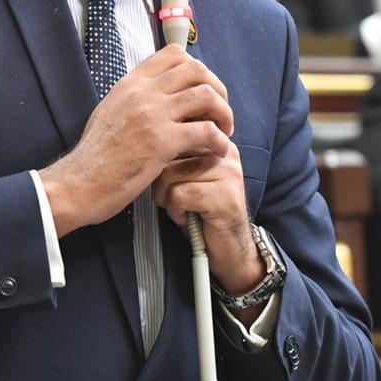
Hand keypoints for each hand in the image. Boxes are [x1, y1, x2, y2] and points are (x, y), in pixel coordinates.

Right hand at [39, 45, 232, 237]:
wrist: (79, 183)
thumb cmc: (95, 155)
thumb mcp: (111, 111)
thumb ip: (135, 98)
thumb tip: (159, 93)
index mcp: (131, 83)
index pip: (173, 53)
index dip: (196, 68)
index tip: (202, 89)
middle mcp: (143, 93)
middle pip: (196, 69)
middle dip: (218, 88)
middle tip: (220, 111)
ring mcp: (153, 116)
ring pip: (206, 95)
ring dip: (223, 113)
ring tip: (224, 131)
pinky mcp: (162, 143)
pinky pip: (206, 131)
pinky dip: (220, 141)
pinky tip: (218, 151)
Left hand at [153, 140, 262, 301]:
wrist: (231, 249)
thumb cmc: (203, 212)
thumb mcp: (190, 177)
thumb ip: (178, 155)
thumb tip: (149, 140)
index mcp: (217, 143)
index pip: (178, 132)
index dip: (162, 155)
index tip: (166, 176)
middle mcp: (226, 153)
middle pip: (170, 151)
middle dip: (161, 179)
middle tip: (172, 197)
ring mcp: (228, 174)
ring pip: (170, 174)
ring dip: (167, 197)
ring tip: (181, 207)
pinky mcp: (224, 197)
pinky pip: (179, 195)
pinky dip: (174, 211)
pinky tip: (185, 217)